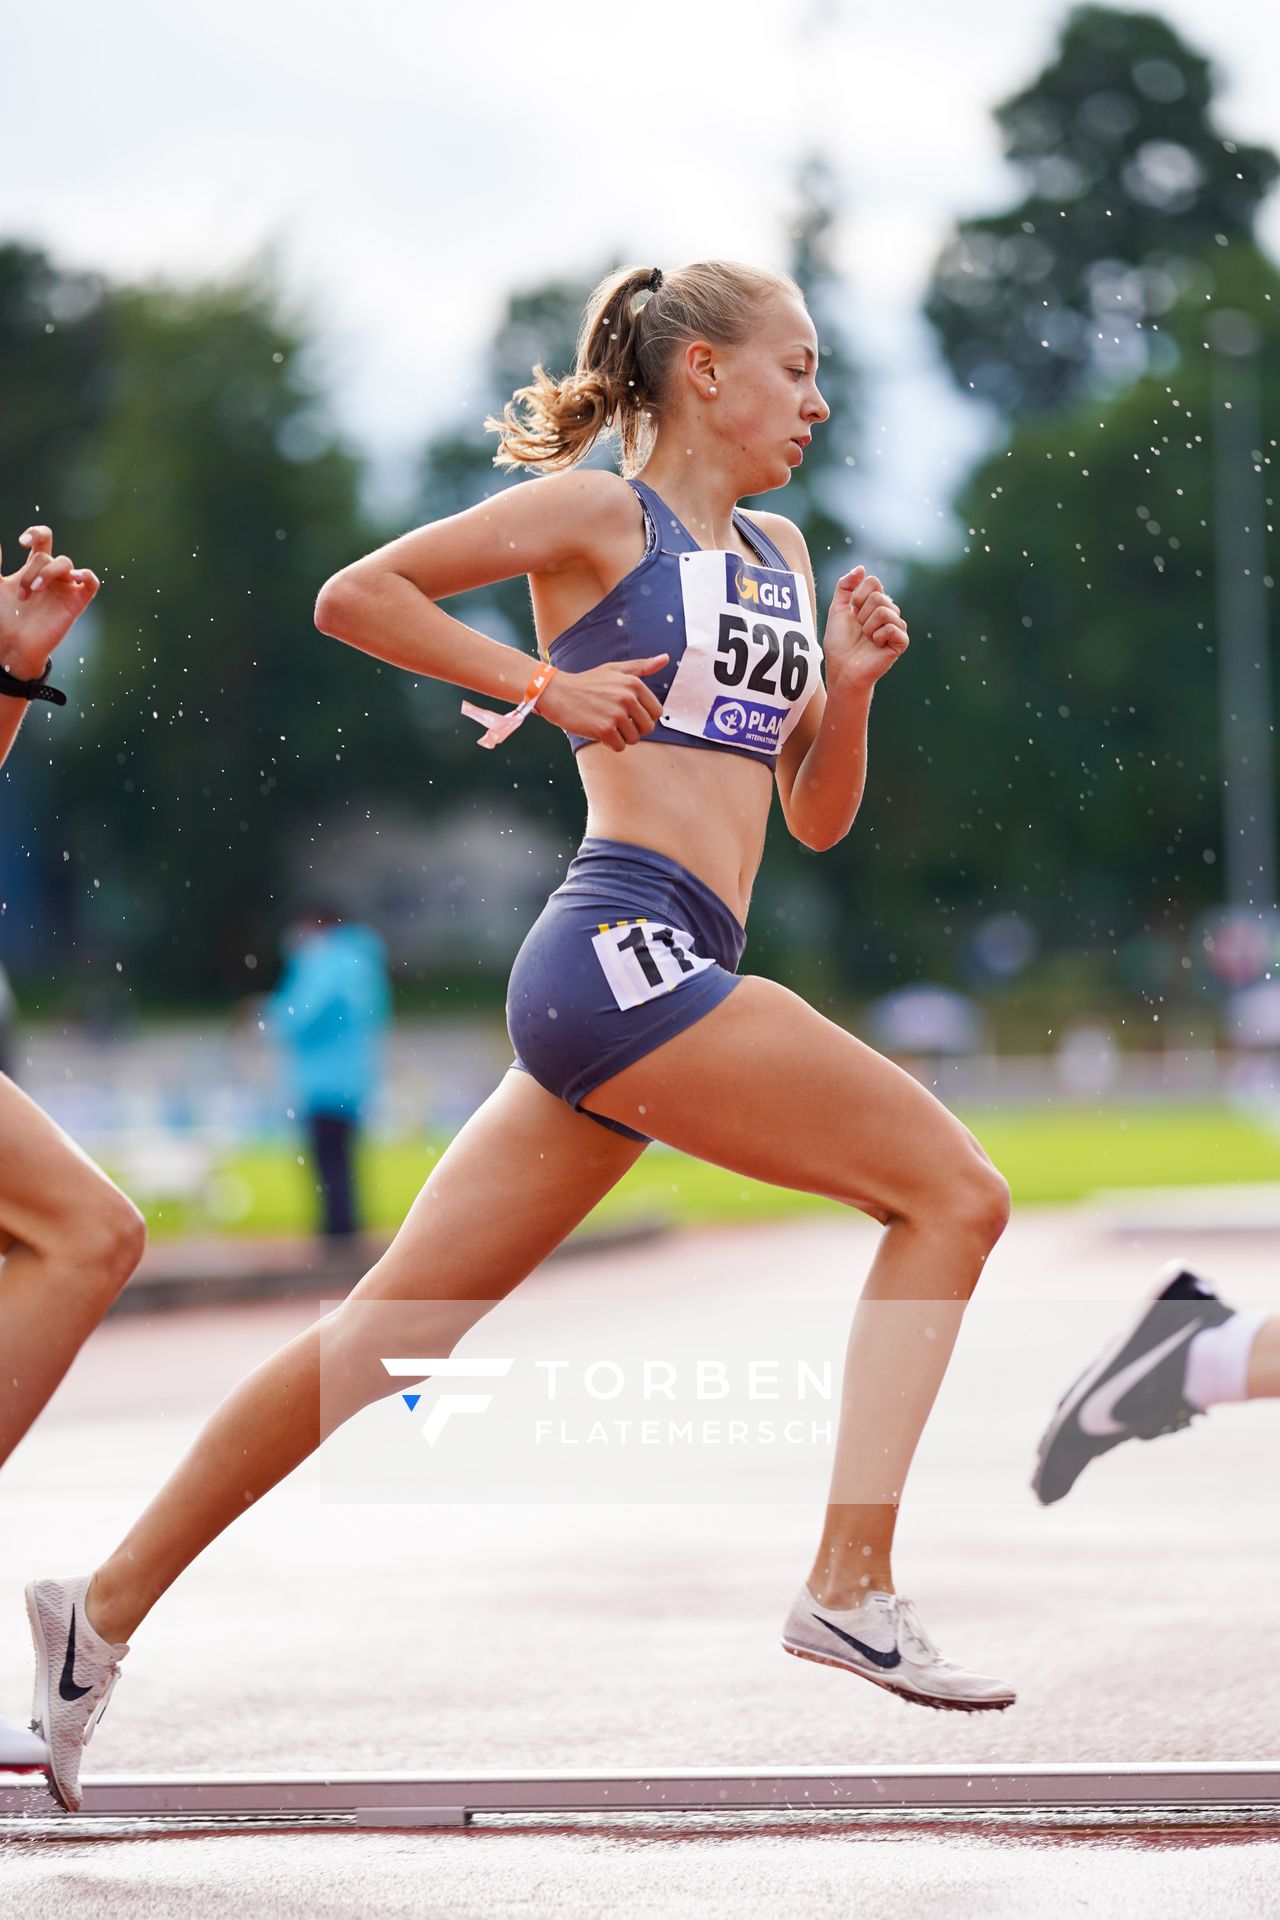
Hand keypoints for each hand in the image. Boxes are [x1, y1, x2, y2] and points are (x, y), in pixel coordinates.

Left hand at [0, 525, 99, 682]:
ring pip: (65, 563)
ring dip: (47, 573)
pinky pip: (91, 583)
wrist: (11, 646)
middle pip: (48, 555)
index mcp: (33, 568)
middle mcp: (51, 576)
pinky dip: (87, 576)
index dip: (36, 533)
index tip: (22, 542)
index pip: (43, 539)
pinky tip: (75, 577)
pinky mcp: (76, 603)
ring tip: (35, 591)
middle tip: (22, 592)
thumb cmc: (2, 617)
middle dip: (32, 570)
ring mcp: (65, 589)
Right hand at [538, 653, 669, 753]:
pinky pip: (620, 747)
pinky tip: (598, 731)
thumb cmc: (587, 682)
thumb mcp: (615, 669)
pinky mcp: (604, 730)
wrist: (557, 693)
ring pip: (634, 739)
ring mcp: (616, 714)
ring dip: (622, 737)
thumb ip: (642, 666)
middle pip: (648, 728)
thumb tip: (665, 658)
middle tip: (617, 721)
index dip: (644, 717)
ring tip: (606, 724)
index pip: (657, 712)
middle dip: (635, 729)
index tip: (629, 714)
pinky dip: (610, 744)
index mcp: (634, 684)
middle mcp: (628, 698)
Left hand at [823, 566, 908, 691]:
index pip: (873, 582)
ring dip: (868, 626)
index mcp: (876, 603)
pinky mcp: (901, 642)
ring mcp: (897, 627)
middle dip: (861, 614)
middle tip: (859, 630)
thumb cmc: (839, 643)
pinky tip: (876, 645)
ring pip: (885, 611)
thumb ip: (845, 586)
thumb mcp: (837, 609)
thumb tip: (861, 568)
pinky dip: (878, 636)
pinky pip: (893, 627)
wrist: (842, 669)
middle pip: (878, 597)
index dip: (858, 597)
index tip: (852, 613)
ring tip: (866, 638)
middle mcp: (889, 612)